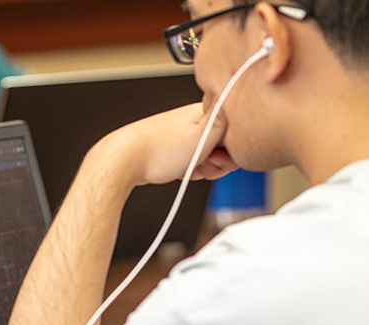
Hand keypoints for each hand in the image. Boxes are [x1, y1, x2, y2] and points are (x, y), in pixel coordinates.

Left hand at [91, 102, 238, 190]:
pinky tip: (179, 170)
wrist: (125, 160)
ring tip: (186, 168)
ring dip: (202, 168)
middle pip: (225, 145)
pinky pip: (194, 160)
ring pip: (209, 155)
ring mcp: (186, 132)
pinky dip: (190, 169)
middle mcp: (198, 118)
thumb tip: (243, 111)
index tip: (218, 158)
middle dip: (216, 162)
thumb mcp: (201, 137)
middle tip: (200, 164)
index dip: (232, 151)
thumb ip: (225, 124)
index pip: (238, 132)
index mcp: (207, 111)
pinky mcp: (176, 144)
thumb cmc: (157, 150)